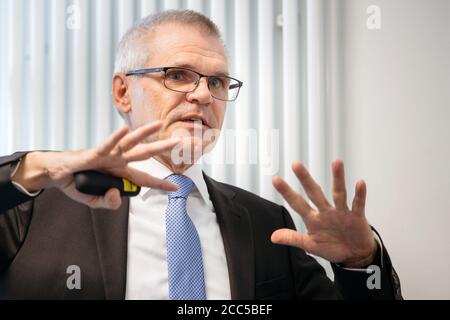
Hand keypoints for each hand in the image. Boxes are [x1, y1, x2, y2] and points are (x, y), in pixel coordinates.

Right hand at [12, 121, 180, 209]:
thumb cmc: (77, 183)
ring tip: (159, 124)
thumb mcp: (94, 202)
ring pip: (130, 143)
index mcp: (120, 173)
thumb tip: (117, 195)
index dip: (159, 184)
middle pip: (144, 154)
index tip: (176, 187)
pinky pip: (106, 145)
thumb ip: (108, 203)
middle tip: (180, 142)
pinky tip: (125, 130)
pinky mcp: (93, 153)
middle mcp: (117, 161)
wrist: (56, 175)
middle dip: (162, 148)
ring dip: (145, 133)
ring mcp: (107, 156)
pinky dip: (115, 138)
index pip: (144, 179)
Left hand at [271, 160, 376, 267]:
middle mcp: (326, 211)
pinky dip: (360, 195)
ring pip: (338, 193)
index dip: (286, 192)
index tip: (275, 179)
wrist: (355, 256)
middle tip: (296, 165)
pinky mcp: (357, 216)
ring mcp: (341, 212)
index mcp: (313, 218)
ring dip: (338, 178)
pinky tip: (359, 184)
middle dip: (305, 179)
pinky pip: (357, 204)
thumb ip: (293, 238)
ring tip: (337, 163)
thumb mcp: (311, 245)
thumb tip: (273, 237)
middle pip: (314, 192)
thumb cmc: (333, 247)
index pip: (297, 203)